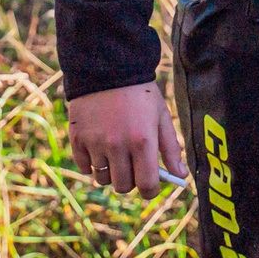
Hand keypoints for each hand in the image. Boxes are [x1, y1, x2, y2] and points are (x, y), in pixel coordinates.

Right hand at [68, 82, 187, 195]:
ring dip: (110, 172)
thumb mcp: (161, 116)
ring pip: (102, 178)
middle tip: (132, 165)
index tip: (150, 185)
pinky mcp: (77, 139)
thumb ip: (171, 148)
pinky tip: (99, 146)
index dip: (150, 190)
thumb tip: (180, 176)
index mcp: (143, 141)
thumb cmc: (140, 93)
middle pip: (122, 186)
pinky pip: (84, 167)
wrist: (108, 67)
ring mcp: (95, 143)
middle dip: (130, 180)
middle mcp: (117, 145)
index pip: (146, 185)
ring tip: (115, 153)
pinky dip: (92, 163)